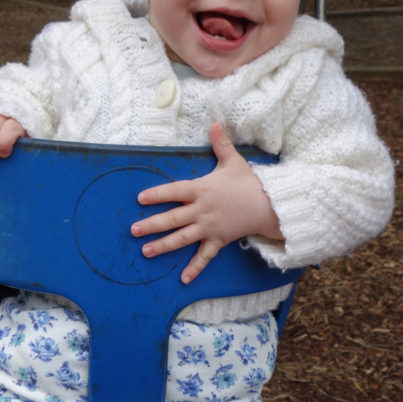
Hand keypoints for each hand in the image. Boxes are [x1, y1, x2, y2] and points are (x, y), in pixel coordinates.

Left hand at [131, 123, 282, 283]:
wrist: (269, 205)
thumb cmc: (249, 182)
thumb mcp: (234, 160)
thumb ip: (221, 143)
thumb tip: (215, 122)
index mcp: (202, 189)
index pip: (174, 191)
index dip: (157, 194)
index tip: (140, 198)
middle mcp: (202, 210)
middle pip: (172, 218)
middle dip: (151, 225)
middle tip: (133, 230)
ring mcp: (209, 228)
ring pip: (182, 239)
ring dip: (163, 246)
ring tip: (146, 252)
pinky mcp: (218, 241)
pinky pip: (204, 257)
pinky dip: (194, 268)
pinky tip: (183, 279)